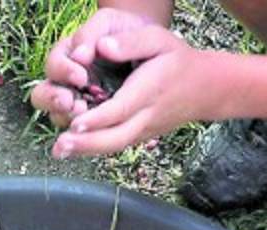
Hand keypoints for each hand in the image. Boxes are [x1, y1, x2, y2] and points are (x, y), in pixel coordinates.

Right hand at [30, 8, 155, 129]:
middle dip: (53, 101)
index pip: (54, 66)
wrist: (149, 48)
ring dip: (67, 119)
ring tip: (83, 117)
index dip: (63, 72)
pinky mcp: (91, 120)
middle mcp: (66, 82)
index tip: (81, 76)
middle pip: (42, 97)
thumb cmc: (125, 31)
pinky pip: (79, 133)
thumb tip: (82, 54)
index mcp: (67, 56)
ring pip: (58, 117)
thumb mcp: (110, 22)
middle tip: (70, 102)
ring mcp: (76, 102)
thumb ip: (92, 33)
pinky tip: (92, 134)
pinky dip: (82, 135)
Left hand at [53, 28, 210, 157]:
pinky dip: (94, 149)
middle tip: (61, 146)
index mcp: (149, 91)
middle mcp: (146, 116)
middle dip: (87, 143)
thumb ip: (131, 42)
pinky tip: (73, 149)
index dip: (97, 119)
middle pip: (116, 137)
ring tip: (60, 151)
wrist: (206, 88)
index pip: (120, 109)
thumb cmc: (178, 60)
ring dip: (86, 151)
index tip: (76, 123)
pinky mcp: (140, 136)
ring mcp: (144, 130)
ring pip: (114, 146)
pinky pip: (116, 145)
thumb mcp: (159, 40)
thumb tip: (102, 46)